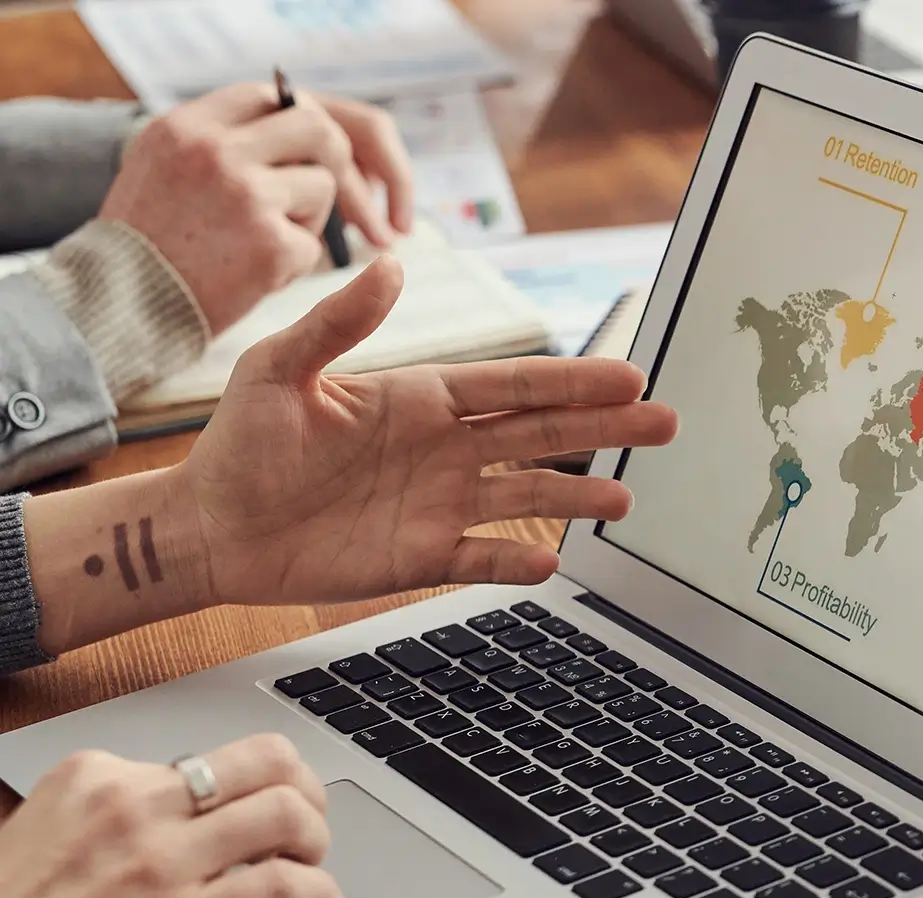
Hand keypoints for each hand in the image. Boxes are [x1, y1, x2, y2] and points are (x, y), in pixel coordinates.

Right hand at [0, 735, 335, 897]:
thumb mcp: (46, 834)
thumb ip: (112, 817)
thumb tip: (181, 821)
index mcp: (95, 776)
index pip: (207, 756)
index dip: (245, 786)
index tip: (253, 809)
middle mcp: (134, 805)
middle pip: (265, 761)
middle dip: (304, 787)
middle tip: (308, 820)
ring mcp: (162, 861)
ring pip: (286, 814)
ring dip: (318, 838)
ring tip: (314, 863)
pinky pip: (282, 887)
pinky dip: (319, 892)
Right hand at [97, 83, 410, 332]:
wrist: (118, 306)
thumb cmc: (145, 242)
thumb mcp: (159, 166)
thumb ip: (213, 139)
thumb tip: (286, 118)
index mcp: (186, 127)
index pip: (266, 96)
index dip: (292, 119)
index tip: (299, 147)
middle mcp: (216, 152)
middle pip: (314, 128)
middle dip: (329, 158)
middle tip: (315, 188)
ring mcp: (247, 196)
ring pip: (321, 186)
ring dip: (305, 218)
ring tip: (258, 242)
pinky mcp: (272, 245)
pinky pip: (311, 245)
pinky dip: (290, 265)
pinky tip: (251, 276)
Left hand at [183, 255, 677, 608]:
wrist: (210, 528)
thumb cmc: (239, 445)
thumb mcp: (278, 370)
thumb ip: (337, 323)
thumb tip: (390, 265)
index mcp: (420, 399)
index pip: (512, 387)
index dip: (572, 381)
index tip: (628, 374)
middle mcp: (443, 450)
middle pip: (542, 435)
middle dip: (605, 428)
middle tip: (664, 422)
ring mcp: (440, 505)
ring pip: (528, 495)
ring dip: (578, 496)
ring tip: (626, 499)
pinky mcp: (423, 557)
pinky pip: (484, 558)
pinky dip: (517, 560)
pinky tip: (551, 559)